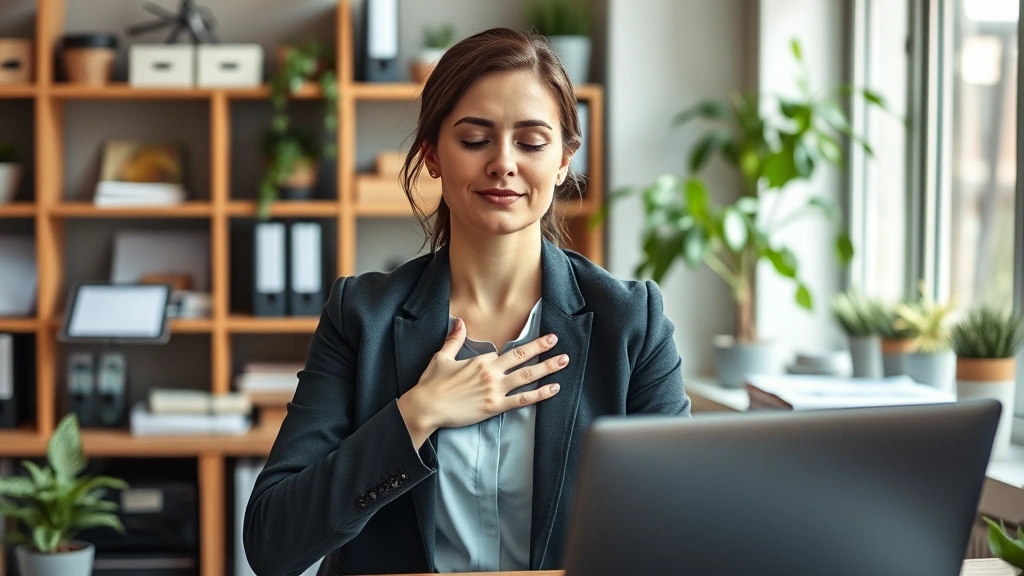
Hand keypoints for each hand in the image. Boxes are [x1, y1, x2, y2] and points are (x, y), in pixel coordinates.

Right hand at [397, 317, 566, 448]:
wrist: (426, 407)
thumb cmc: (431, 383)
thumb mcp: (442, 357)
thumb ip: (454, 339)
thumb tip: (459, 321)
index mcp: (480, 359)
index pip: (505, 352)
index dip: (522, 349)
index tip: (538, 342)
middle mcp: (491, 372)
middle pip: (522, 357)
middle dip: (542, 348)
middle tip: (557, 342)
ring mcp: (495, 389)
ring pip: (527, 376)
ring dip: (547, 368)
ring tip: (563, 362)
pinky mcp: (495, 406)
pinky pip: (522, 400)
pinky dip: (539, 394)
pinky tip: (553, 389)